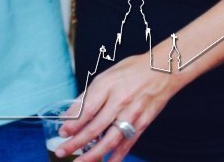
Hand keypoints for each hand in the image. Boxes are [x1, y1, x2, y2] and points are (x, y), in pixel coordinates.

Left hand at [54, 54, 180, 161]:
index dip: (73, 123)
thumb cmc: (131, 71)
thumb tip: (72, 112)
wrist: (162, 71)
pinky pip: (128, 143)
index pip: (87, 109)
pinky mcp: (143, 123)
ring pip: (111, 139)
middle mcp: (120, 101)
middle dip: (77, 142)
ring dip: (94, 154)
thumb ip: (89, 95)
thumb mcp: (106, 76)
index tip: (62, 132)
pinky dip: (117, 155)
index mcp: (107, 86)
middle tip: (62, 151)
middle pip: (95, 127)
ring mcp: (132, 114)